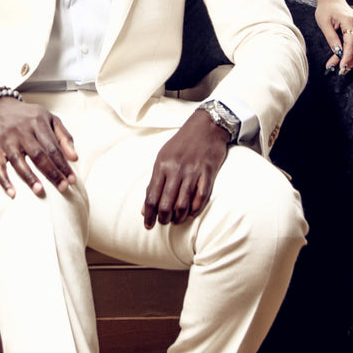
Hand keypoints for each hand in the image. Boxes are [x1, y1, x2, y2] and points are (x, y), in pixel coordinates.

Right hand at [0, 97, 77, 198]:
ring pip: (18, 161)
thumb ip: (64, 137)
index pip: (53, 147)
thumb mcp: (49, 118)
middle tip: (63, 188)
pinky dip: (4, 181)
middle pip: (38, 155)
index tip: (71, 179)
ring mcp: (7, 140)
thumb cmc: (28, 116)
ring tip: (40, 191)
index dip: (63, 164)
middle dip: (51, 173)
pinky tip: (12, 193)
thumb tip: (74, 158)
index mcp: (38, 123)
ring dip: (29, 177)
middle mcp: (22, 131)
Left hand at [142, 107, 231, 228]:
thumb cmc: (182, 143)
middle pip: (166, 204)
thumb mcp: (163, 158)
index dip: (149, 214)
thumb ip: (154, 182)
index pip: (151, 197)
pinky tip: (191, 214)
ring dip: (179, 217)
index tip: (148, 225)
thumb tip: (144, 208)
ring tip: (177, 221)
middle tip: (164, 222)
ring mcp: (193, 172)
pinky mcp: (208, 173)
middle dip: (163, 218)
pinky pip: (201, 197)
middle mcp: (176, 170)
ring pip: (183, 204)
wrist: (206, 126)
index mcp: (162, 165)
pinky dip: (195, 209)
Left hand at [315, 0, 352, 75]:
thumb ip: (332, 39)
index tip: (341, 67)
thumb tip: (338, 52)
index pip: (350, 43)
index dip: (346, 56)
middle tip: (342, 70)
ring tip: (350, 66)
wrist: (332, 0)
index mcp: (349, 21)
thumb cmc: (326, 11)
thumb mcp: (324, 24)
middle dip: (352, 60)